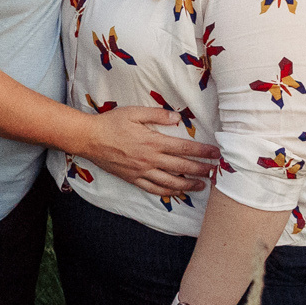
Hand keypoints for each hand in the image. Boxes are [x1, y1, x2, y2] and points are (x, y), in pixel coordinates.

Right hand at [81, 106, 220, 197]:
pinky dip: (168, 192)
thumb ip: (157, 114)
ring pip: (170, 182)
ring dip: (188, 185)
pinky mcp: (133, 179)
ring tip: (201, 185)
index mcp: (152, 142)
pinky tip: (177, 192)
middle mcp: (150, 159)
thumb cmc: (111, 123)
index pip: (184, 148)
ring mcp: (141, 172)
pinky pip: (154, 189)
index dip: (202, 152)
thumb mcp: (134, 112)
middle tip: (215, 171)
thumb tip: (177, 119)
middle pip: (182, 167)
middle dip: (201, 169)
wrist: (89, 139)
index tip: (216, 153)